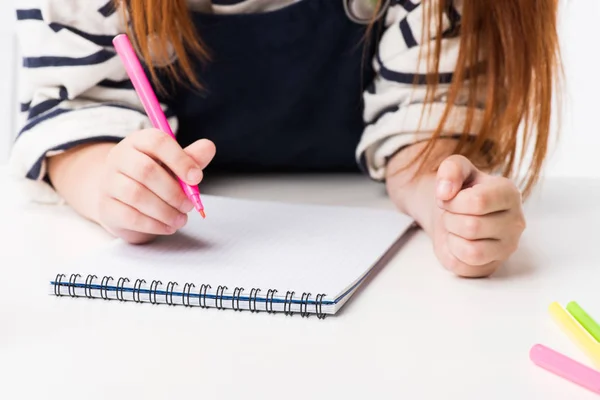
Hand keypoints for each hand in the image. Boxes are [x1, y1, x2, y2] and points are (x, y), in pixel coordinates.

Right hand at [97, 129, 215, 243]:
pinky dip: (154, 224)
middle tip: (189, 205)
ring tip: (181, 219)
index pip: (157, 142)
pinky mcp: (106, 207)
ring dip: (165, 211)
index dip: (180, 159)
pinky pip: (130, 216)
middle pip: (145, 170)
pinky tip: (168, 227)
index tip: (197, 178)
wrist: (124, 200)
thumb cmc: (155, 178)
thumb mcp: (175, 165)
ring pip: (137, 195)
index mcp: (139, 142)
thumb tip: (209, 147)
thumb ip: (192, 158)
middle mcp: (119, 158)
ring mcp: (109, 183)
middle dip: (173, 192)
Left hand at [431, 155, 525, 276]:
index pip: (478, 202)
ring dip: (452, 237)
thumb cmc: (460, 190)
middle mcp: (516, 222)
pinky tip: (457, 241)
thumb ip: (451, 169)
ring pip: (471, 251)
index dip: (453, 201)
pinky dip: (452, 253)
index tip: (449, 197)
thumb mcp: (456, 168)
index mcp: (510, 194)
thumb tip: (444, 191)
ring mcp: (507, 247)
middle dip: (450, 218)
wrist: (456, 211)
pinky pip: (464, 266)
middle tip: (452, 213)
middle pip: (471, 227)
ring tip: (455, 226)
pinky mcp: (492, 266)